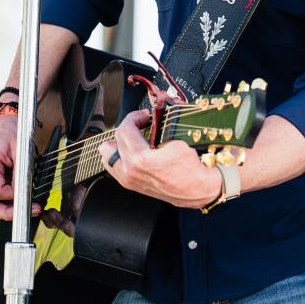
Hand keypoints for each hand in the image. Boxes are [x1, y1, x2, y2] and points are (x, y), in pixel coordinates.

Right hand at [0, 116, 41, 220]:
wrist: (4, 122)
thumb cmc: (12, 131)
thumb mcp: (20, 147)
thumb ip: (20, 170)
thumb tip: (24, 190)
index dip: (11, 196)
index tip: (25, 193)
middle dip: (7, 213)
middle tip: (26, 212)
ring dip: (7, 209)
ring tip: (27, 207)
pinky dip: (7, 202)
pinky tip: (21, 200)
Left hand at [98, 109, 222, 208]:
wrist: (197, 188)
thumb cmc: (190, 167)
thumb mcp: (176, 139)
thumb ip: (157, 127)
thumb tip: (150, 116)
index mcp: (140, 159)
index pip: (125, 129)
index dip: (135, 117)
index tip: (144, 115)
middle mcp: (130, 171)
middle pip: (116, 139)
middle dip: (129, 126)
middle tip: (141, 123)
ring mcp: (128, 180)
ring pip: (107, 155)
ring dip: (119, 142)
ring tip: (133, 137)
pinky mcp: (130, 185)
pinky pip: (114, 166)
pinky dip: (120, 155)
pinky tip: (132, 151)